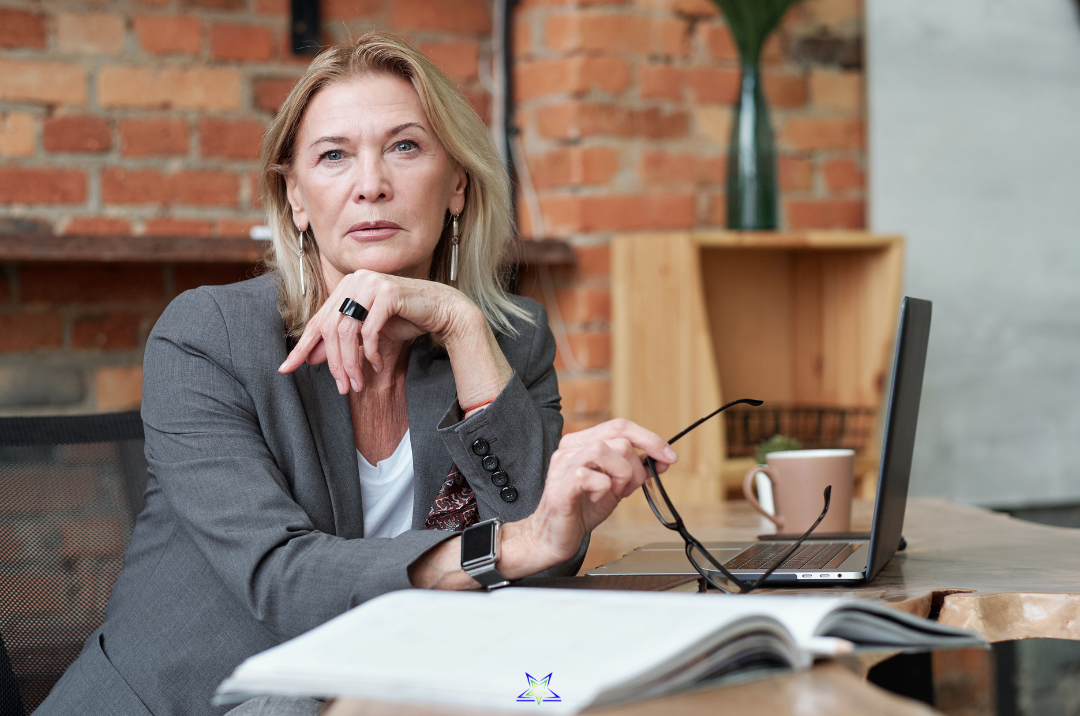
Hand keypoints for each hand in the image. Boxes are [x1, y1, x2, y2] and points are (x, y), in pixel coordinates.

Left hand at [278, 270, 477, 393]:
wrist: (442, 310)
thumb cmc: (405, 319)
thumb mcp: (367, 332)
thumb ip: (341, 341)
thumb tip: (310, 357)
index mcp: (347, 285)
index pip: (318, 320)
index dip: (302, 346)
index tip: (285, 369)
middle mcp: (355, 279)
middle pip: (330, 328)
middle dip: (333, 363)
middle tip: (342, 387)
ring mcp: (371, 283)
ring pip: (347, 331)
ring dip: (350, 363)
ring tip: (357, 383)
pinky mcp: (388, 292)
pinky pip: (369, 330)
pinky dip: (370, 353)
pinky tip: (375, 366)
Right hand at [503, 419, 677, 573]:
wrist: (553, 536)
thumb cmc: (581, 509)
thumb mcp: (616, 485)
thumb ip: (635, 470)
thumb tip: (661, 459)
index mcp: (582, 442)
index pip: (620, 425)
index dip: (649, 438)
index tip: (669, 456)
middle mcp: (570, 448)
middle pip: (618, 439)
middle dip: (635, 467)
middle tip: (627, 488)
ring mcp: (562, 465)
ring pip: (604, 450)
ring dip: (620, 475)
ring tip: (613, 492)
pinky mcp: (560, 486)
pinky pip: (590, 476)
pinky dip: (603, 489)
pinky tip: (597, 498)